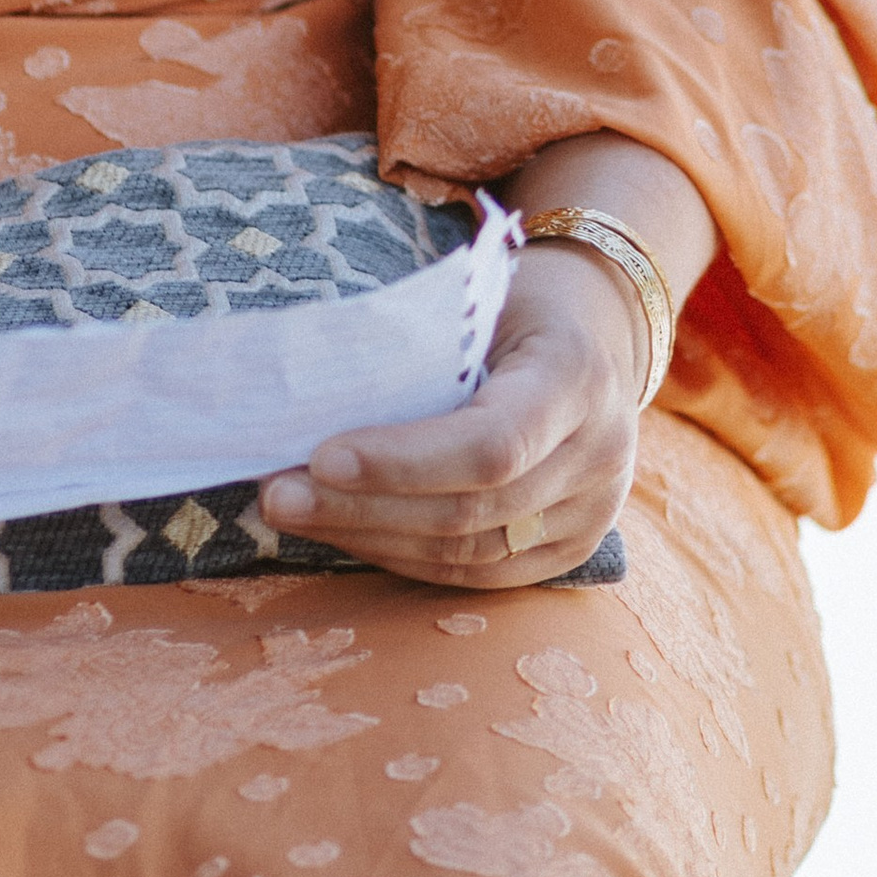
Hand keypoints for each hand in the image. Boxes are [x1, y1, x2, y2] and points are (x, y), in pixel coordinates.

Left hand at [255, 243, 640, 589]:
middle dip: (362, 508)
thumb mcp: (482, 302)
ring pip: (468, 554)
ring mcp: (592, 514)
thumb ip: (419, 353)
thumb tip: (305, 394)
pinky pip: (478, 574)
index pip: (490, 444)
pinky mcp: (570, 551)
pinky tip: (348, 534)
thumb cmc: (519, 304)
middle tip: (277, 494)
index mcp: (577, 378)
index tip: (319, 457)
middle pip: (470, 511)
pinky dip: (404, 557)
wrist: (599, 332)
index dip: (402, 462)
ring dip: (370, 538)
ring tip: (295, 514)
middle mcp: (599, 457)